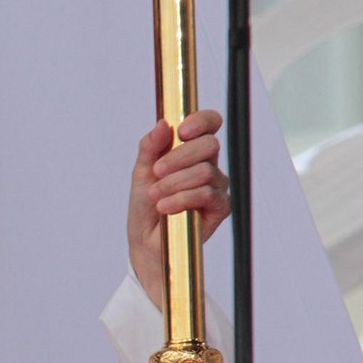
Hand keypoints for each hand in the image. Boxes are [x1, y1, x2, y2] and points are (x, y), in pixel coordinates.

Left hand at [128, 109, 230, 310]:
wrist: (145, 241)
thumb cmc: (146, 206)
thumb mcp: (141, 173)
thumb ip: (150, 147)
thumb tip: (162, 124)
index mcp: (192, 151)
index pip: (210, 124)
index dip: (201, 121)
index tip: (181, 131)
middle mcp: (209, 165)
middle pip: (209, 145)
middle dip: (178, 157)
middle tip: (156, 172)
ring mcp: (217, 187)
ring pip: (204, 172)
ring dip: (173, 183)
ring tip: (155, 196)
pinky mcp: (221, 208)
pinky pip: (206, 194)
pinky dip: (180, 199)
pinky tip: (165, 207)